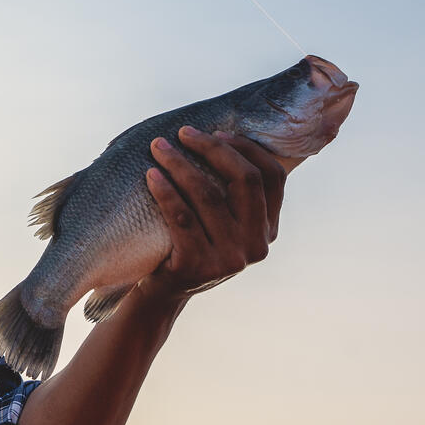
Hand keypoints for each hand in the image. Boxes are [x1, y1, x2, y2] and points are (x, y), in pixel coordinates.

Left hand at [140, 126, 286, 302]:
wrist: (164, 292)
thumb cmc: (192, 242)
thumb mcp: (224, 222)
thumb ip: (234, 193)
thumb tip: (223, 131)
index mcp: (269, 230)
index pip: (273, 177)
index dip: (246, 149)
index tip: (217, 134)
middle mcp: (256, 245)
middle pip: (244, 180)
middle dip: (212, 149)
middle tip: (183, 133)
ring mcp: (229, 259)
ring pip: (208, 195)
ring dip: (180, 164)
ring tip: (159, 147)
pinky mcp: (198, 267)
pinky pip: (181, 218)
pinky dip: (165, 191)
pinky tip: (151, 175)